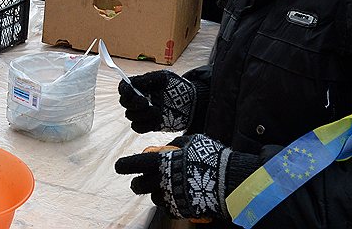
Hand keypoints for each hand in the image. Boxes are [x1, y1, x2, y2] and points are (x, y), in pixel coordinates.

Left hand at [115, 134, 257, 221]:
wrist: (230, 181)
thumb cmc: (211, 157)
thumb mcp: (192, 141)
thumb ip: (175, 144)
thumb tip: (165, 147)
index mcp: (160, 162)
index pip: (132, 164)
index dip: (124, 166)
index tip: (121, 166)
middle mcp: (160, 181)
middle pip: (137, 186)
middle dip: (137, 182)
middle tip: (141, 179)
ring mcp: (169, 197)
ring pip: (153, 198)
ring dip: (156, 192)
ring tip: (167, 186)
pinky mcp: (179, 210)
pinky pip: (168, 208)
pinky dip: (170, 202)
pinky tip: (178, 195)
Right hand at [118, 70, 196, 132]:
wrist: (192, 103)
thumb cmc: (178, 87)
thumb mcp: (164, 77)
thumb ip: (147, 79)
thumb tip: (132, 82)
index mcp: (140, 86)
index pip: (124, 88)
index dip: (124, 90)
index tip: (130, 92)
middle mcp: (139, 99)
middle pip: (125, 103)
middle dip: (133, 103)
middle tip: (145, 102)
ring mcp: (143, 113)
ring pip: (131, 116)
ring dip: (142, 114)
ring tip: (157, 111)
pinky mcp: (149, 125)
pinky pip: (138, 128)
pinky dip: (145, 124)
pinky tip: (157, 119)